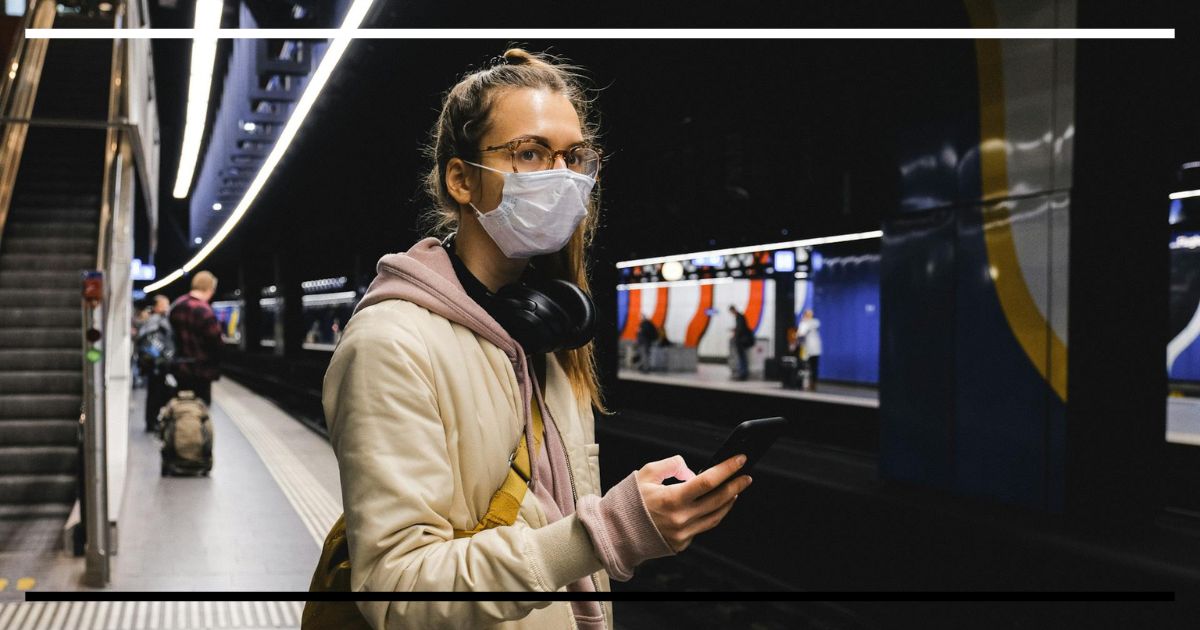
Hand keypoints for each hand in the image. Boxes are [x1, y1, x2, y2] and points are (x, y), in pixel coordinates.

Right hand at [635, 454, 752, 552]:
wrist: (615, 532)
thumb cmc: (628, 500)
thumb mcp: (646, 474)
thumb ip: (671, 465)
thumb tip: (691, 470)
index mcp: (671, 499)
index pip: (708, 481)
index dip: (726, 469)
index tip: (740, 459)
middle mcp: (680, 519)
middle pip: (717, 500)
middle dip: (735, 485)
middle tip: (746, 474)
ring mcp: (682, 534)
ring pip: (715, 517)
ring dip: (729, 502)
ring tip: (736, 489)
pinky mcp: (681, 543)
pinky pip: (703, 527)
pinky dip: (713, 514)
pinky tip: (717, 504)